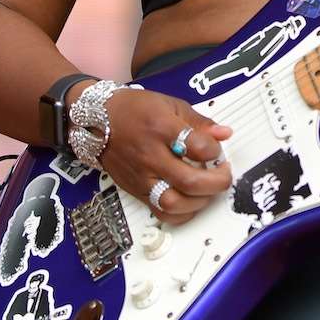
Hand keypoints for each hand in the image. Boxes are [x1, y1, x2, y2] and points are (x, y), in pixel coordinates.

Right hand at [90, 88, 233, 226]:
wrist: (96, 120)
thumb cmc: (134, 110)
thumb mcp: (170, 104)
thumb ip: (199, 122)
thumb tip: (223, 134)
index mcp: (161, 128)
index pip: (197, 147)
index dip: (215, 151)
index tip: (217, 149)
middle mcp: (150, 155)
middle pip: (188, 181)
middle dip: (216, 182)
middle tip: (223, 175)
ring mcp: (141, 176)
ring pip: (173, 203)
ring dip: (199, 201)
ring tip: (207, 190)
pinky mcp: (135, 191)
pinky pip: (161, 213)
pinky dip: (181, 214)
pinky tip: (190, 202)